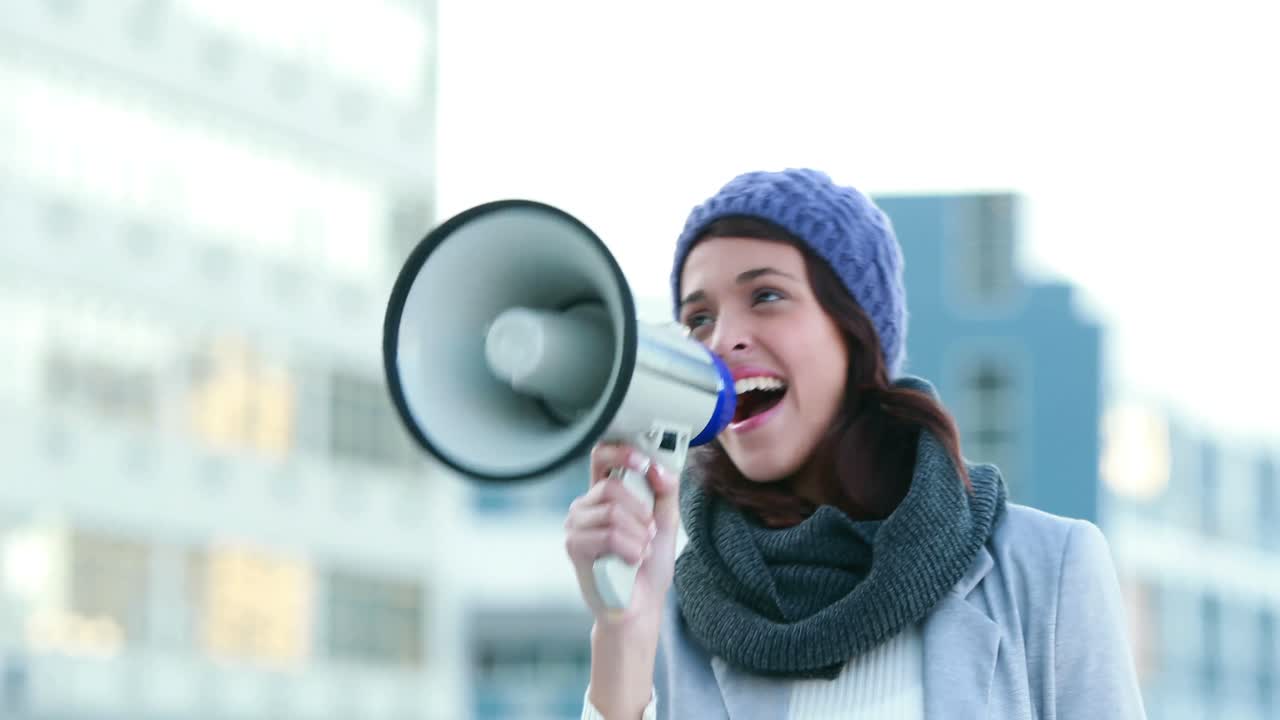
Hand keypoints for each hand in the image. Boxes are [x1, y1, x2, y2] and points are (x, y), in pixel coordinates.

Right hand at [564, 442, 680, 624]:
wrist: (642, 605)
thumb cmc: (649, 565)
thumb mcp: (666, 520)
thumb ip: (665, 489)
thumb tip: (656, 466)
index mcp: (605, 494)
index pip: (602, 456)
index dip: (621, 452)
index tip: (643, 462)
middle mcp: (586, 506)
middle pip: (611, 487)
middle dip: (640, 512)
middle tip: (648, 532)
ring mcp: (576, 525)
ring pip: (612, 512)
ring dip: (638, 536)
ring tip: (639, 551)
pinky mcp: (575, 546)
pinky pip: (608, 535)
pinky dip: (630, 550)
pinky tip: (630, 561)